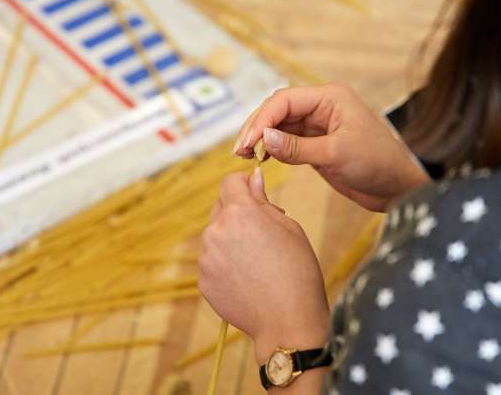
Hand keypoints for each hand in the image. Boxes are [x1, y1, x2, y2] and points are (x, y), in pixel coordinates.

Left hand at [198, 169, 328, 362]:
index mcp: (240, 213)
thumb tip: (252, 178)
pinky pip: (212, 260)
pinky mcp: (203, 280)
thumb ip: (264, 201)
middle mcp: (217, 231)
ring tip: (256, 260)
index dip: (243, 183)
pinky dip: (224, 263)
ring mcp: (206, 257)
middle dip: (236, 212)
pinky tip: (247, 277)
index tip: (254, 192)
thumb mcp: (289, 227)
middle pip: (220, 207)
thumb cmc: (297, 272)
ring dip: (230, 238)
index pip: (230, 181)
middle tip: (262, 232)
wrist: (288, 322)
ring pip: (215, 235)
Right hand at [234, 83, 429, 211]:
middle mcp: (322, 106)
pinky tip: (261, 159)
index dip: (263, 119)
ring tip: (244, 156)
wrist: (397, 188)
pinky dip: (272, 149)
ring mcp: (318, 125)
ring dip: (261, 139)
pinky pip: (287, 141)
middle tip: (240, 150)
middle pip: (278, 110)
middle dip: (257, 128)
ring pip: (279, 126)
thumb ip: (298, 147)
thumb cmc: (377, 164)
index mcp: (330, 97)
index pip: (285, 100)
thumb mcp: (336, 154)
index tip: (249, 141)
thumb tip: (264, 138)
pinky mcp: (315, 144)